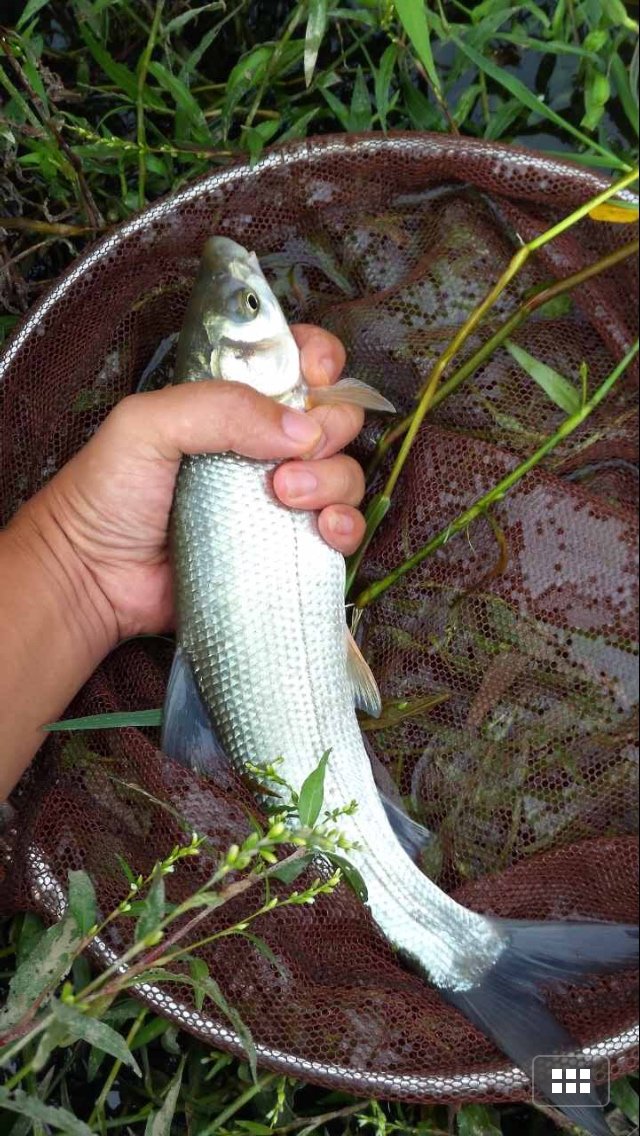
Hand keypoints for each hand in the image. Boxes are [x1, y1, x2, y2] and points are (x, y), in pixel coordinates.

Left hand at [29, 325, 364, 643]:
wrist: (93, 577)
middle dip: (327, 431)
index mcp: (234, 404)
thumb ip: (219, 407)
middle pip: (334, 421)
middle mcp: (264, 448)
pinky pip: (341, 533)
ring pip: (343, 475)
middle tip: (284, 461)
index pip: (297, 363)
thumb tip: (299, 427)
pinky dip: (346, 527)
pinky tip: (325, 531)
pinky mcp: (286, 550)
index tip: (315, 379)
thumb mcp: (148, 424)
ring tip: (285, 498)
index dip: (321, 362)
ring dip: (331, 482)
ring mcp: (280, 501)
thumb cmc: (108, 492)